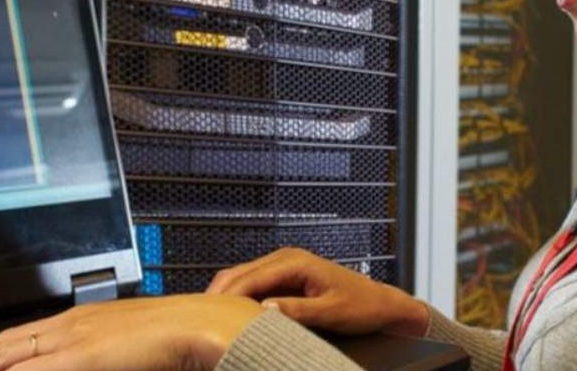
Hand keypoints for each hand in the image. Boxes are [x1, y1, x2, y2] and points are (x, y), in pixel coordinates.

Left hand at [0, 294, 262, 370]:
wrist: (196, 323)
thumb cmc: (173, 330)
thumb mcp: (127, 335)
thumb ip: (104, 346)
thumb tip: (100, 355)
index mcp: (78, 316)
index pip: (16, 337)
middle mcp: (69, 323)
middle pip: (4, 343)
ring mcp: (71, 337)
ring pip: (7, 353)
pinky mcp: (79, 356)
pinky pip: (29, 370)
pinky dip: (18, 370)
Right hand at [206, 248, 428, 336]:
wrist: (379, 303)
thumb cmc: (360, 306)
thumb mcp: (330, 312)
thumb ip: (298, 311)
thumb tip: (264, 310)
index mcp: (295, 262)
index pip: (251, 277)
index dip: (228, 295)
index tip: (207, 313)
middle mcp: (286, 258)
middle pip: (241, 273)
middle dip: (219, 293)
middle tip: (197, 318)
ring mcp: (285, 265)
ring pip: (244, 277)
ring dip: (227, 295)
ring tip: (207, 318)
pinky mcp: (285, 276)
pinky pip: (255, 283)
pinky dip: (239, 296)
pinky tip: (230, 314)